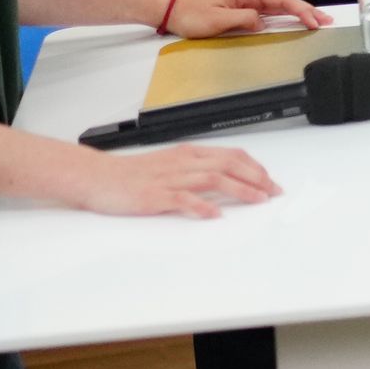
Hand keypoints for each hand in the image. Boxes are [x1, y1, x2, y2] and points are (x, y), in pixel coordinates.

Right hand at [67, 141, 280, 219]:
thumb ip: (195, 169)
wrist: (96, 177)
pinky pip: (183, 199)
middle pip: (229, 165)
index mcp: (188, 154)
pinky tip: (215, 214)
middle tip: (274, 191)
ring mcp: (169, 179)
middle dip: (257, 178)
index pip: (231, 155)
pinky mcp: (155, 196)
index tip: (270, 181)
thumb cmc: (131, 175)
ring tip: (258, 200)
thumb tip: (224, 179)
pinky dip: (202, 206)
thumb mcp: (169, 164)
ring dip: (240, 189)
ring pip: (213, 179)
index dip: (255, 168)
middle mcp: (183, 163)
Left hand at [164, 0, 321, 37]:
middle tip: (326, 20)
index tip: (314, 21)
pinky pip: (269, 9)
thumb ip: (244, 19)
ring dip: (297, 12)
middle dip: (306, 9)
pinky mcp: (241, 6)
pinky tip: (292, 20)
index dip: (300, 10)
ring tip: (315, 20)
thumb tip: (263, 22)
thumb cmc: (191, 14)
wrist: (171, 9)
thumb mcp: (217, 20)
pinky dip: (284, 14)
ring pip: (278, 4)